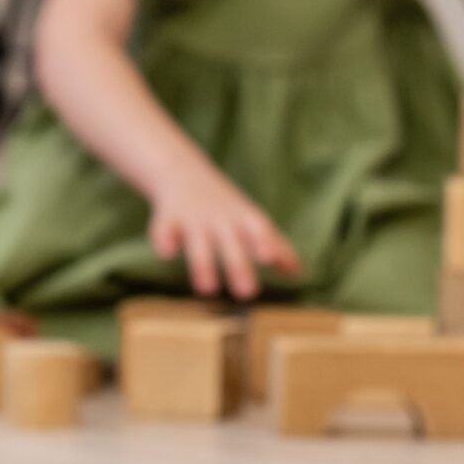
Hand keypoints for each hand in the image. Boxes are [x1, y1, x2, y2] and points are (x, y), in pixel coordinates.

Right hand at [148, 160, 301, 299]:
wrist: (181, 171)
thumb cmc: (224, 205)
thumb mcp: (250, 219)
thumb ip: (274, 245)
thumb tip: (299, 272)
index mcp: (243, 219)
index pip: (258, 229)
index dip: (265, 242)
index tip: (270, 257)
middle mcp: (220, 219)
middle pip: (231, 242)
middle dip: (238, 266)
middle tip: (248, 292)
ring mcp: (194, 219)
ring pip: (198, 243)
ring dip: (203, 264)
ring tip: (208, 289)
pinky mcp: (167, 220)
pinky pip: (164, 231)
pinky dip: (165, 241)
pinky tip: (168, 254)